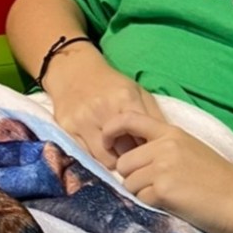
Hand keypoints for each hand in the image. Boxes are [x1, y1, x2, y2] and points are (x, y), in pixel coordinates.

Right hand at [42, 47, 162, 168]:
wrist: (74, 72)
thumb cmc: (111, 85)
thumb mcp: (137, 91)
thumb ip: (153, 115)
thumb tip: (165, 143)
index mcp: (125, 99)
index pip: (143, 138)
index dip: (148, 149)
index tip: (149, 152)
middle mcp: (103, 110)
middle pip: (126, 152)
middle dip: (132, 157)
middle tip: (133, 154)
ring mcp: (83, 120)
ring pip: (106, 160)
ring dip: (114, 160)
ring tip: (116, 152)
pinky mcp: (67, 129)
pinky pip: (87, 157)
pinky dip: (96, 158)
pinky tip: (100, 149)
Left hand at [103, 112, 232, 232]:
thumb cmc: (218, 178)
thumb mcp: (189, 149)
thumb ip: (162, 148)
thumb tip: (131, 159)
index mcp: (171, 132)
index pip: (129, 118)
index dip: (111, 129)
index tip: (106, 142)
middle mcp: (164, 145)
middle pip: (124, 163)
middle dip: (133, 178)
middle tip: (154, 188)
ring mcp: (163, 166)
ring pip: (129, 184)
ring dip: (142, 195)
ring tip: (166, 197)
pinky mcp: (164, 189)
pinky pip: (140, 200)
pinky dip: (151, 207)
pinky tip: (171, 206)